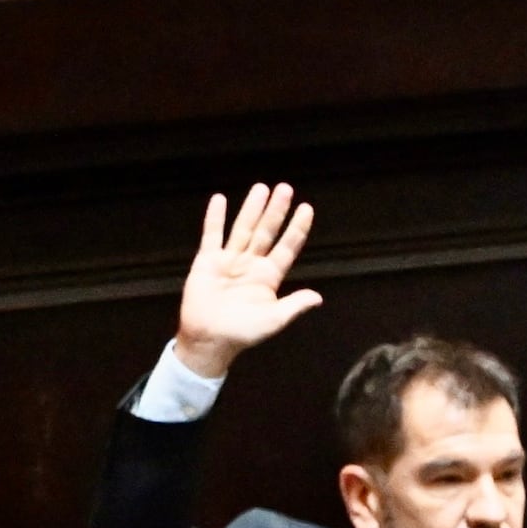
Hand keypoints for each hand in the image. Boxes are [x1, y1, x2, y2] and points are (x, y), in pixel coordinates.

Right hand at [174, 184, 324, 377]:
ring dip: (252, 208)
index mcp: (269, 277)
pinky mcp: (208, 261)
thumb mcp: (273, 320)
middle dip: (276, 210)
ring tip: (261, 188)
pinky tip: (220, 200)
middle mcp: (251, 264)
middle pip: (266, 231)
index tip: (307, 208)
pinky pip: (212, 235)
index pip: (287, 247)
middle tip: (285, 188)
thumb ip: (294, 305)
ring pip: (243, 228)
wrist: (208, 339)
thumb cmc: (242, 333)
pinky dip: (215, 218)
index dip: (297, 228)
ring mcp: (230, 260)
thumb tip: (318, 297)